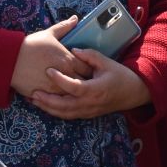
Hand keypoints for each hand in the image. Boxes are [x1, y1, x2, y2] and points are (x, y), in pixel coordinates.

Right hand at [11, 19, 88, 99]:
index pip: (88, 69)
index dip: (89, 70)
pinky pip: (58, 102)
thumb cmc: (30, 45)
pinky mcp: (45, 96)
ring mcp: (55, 87)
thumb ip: (64, 27)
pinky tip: (59, 96)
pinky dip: (60, 99)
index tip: (87, 70)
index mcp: (68, 60)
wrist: (9, 59)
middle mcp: (65, 75)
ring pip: (72, 94)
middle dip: (84, 83)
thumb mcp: (48, 34)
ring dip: (73, 92)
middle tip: (82, 81)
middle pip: (83, 83)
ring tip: (72, 90)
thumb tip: (76, 18)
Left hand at [30, 47, 150, 118]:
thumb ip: (89, 56)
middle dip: (47, 100)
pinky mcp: (87, 114)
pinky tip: (45, 105)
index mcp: (95, 90)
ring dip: (48, 108)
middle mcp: (90, 103)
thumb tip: (73, 50)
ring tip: (34, 99)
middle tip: (33, 92)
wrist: (133, 93)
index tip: (48, 70)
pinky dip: (55, 111)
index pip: (73, 87)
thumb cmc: (120, 76)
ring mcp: (88, 111)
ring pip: (64, 113)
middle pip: (64, 106)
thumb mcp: (107, 62)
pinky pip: (68, 115)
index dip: (60, 79)